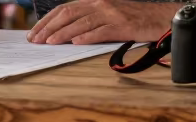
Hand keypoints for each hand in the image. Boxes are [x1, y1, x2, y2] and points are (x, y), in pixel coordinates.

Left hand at [27, 0, 178, 44]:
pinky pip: (102, 31)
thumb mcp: (109, 16)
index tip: (34, 32)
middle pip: (69, 13)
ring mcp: (112, 14)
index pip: (65, 8)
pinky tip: (76, 43)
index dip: (47, 20)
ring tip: (50, 42)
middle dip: (49, 27)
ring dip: (63, 33)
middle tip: (35, 39)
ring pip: (82, 22)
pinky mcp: (123, 25)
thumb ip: (89, 22)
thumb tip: (66, 36)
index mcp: (95, 2)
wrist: (161, 18)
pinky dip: (88, 36)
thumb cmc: (135, 20)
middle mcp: (101, 4)